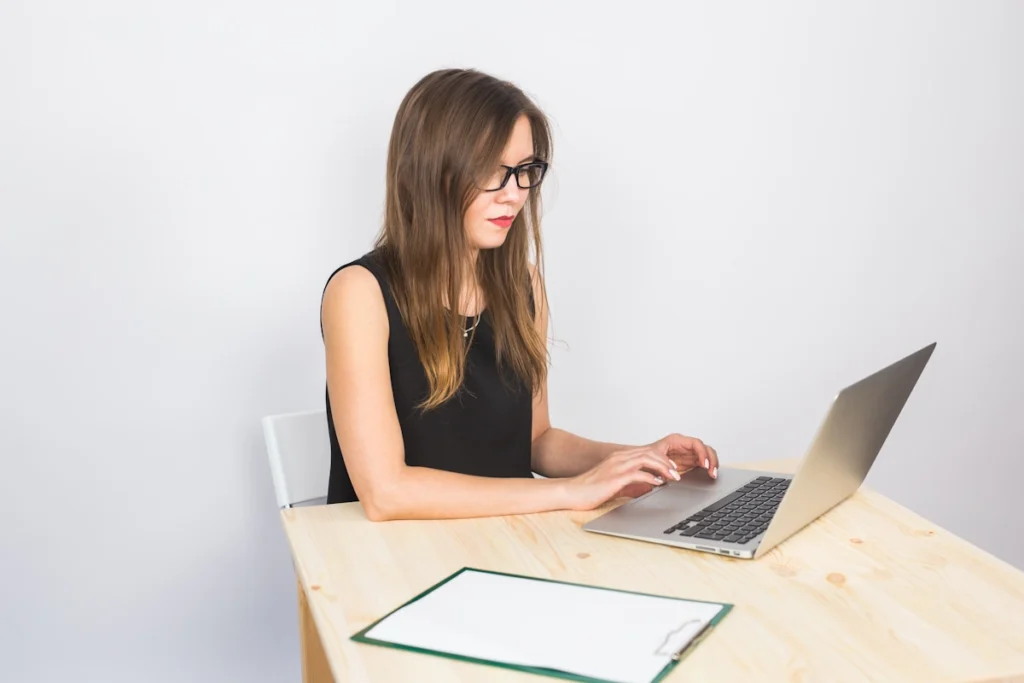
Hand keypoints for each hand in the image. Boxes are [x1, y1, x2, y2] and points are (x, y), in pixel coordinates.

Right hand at [561, 447, 680, 510]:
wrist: (571, 492)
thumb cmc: (590, 490)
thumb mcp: (615, 484)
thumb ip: (632, 482)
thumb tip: (650, 486)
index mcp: (619, 458)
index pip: (646, 452)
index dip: (662, 458)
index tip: (672, 467)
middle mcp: (619, 458)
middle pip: (649, 452)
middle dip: (666, 461)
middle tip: (677, 472)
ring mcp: (616, 466)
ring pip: (646, 459)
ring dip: (662, 467)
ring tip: (672, 477)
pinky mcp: (614, 477)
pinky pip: (637, 473)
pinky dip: (650, 477)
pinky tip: (658, 483)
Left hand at [646, 433, 718, 478]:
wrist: (641, 463)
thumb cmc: (646, 457)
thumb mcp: (654, 458)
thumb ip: (664, 464)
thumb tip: (674, 473)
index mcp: (676, 440)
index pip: (696, 443)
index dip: (703, 453)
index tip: (704, 464)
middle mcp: (684, 445)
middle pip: (705, 448)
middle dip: (711, 459)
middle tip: (712, 471)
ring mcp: (687, 453)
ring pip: (706, 455)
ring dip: (712, 464)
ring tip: (712, 474)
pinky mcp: (689, 462)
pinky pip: (703, 463)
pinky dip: (708, 468)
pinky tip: (709, 474)